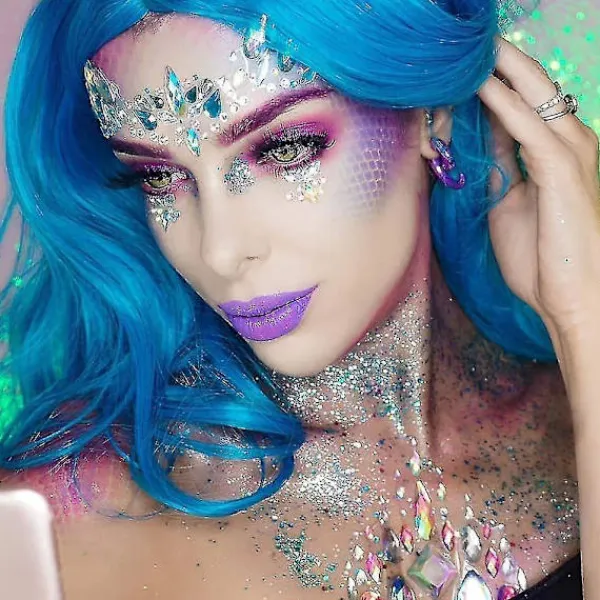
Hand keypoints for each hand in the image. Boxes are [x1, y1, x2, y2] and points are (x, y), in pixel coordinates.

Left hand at [478, 39, 599, 339]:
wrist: (574, 299)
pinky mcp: (562, 169)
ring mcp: (570, 152)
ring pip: (531, 96)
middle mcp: (569, 142)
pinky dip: (502, 104)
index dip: (488, 87)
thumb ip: (497, 171)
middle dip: (499, 61)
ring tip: (466, 50)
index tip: (456, 72)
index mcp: (555, 153)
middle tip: (465, 42)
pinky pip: (527, 127)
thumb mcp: (508, 207)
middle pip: (532, 87)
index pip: (520, 106)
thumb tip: (475, 145)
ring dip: (496, 72)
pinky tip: (479, 85)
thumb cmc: (543, 260)